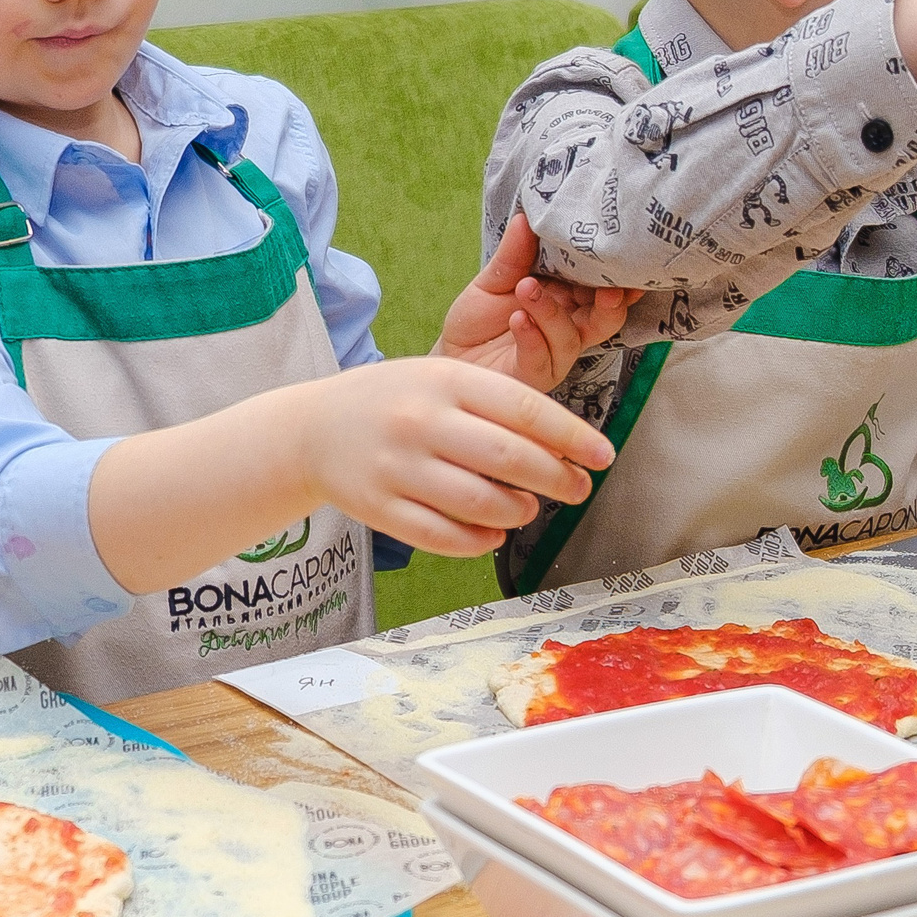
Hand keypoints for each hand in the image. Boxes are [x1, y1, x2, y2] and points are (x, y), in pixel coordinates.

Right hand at [295, 358, 611, 556]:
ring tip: (527, 508)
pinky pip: (445, 537)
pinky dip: (481, 540)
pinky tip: (493, 531)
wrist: (313, 429)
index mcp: (445, 378)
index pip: (526, 409)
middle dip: (557, 479)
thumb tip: (566, 447)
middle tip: (578, 489)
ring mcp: (397, 467)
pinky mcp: (379, 509)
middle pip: (510, 458)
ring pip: (481, 503)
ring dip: (519, 511)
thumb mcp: (442, 376)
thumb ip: (498, 403)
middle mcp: (421, 421)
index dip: (574, 436)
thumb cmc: (396, 400)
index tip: (603, 456)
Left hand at [434, 213, 640, 389]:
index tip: (626, 259)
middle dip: (612, 305)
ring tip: (526, 289)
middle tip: (609, 289)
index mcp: (567, 300)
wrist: (449, 357)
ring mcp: (552, 356)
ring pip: (570, 339)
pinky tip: (518, 319)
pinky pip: (540, 360)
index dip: (618, 278)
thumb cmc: (477, 320)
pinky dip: (532, 338)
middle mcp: (567, 328)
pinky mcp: (531, 377)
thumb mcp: (494, 279)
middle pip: (605, 321)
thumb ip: (514, 255)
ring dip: (552, 313)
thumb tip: (524, 218)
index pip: (601, 289)